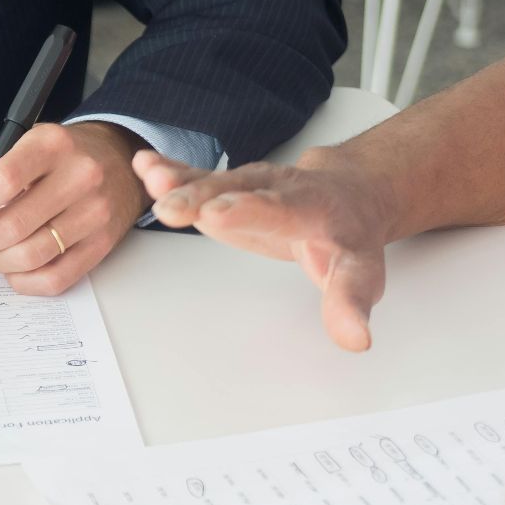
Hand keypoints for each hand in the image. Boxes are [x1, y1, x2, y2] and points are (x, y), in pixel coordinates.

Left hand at [0, 121, 151, 295]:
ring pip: (33, 256)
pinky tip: (15, 269)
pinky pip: (56, 278)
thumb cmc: (55, 157)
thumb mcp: (9, 149)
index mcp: (51, 144)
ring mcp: (95, 212)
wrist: (115, 159)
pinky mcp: (103, 244)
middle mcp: (80, 175)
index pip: (5, 180)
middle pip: (15, 225)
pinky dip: (25, 281)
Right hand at [135, 147, 395, 351]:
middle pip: (239, 192)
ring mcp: (250, 185)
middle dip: (205, 197)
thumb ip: (350, 303)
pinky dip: (171, 173)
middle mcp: (278, 188)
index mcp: (312, 207)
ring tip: (149, 177)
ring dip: (180, 182)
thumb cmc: (348, 235)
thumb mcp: (360, 272)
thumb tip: (355, 338)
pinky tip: (143, 166)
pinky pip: (198, 179)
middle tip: (172, 208)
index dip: (250, 211)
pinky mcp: (227, 189)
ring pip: (214, 182)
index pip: (280, 209)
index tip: (217, 215)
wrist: (348, 194)